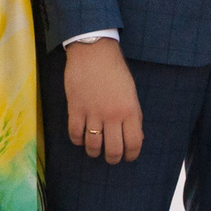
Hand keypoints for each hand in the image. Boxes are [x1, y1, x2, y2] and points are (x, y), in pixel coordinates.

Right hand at [64, 38, 143, 163]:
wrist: (94, 52)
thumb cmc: (115, 70)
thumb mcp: (131, 92)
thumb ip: (134, 115)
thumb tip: (135, 137)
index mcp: (130, 110)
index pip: (134, 143)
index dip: (132, 155)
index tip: (128, 157)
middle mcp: (112, 115)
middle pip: (113, 150)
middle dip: (113, 158)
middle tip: (111, 157)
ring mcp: (93, 113)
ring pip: (93, 146)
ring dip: (94, 152)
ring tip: (95, 150)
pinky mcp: (75, 109)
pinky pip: (75, 135)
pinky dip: (78, 141)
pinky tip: (81, 138)